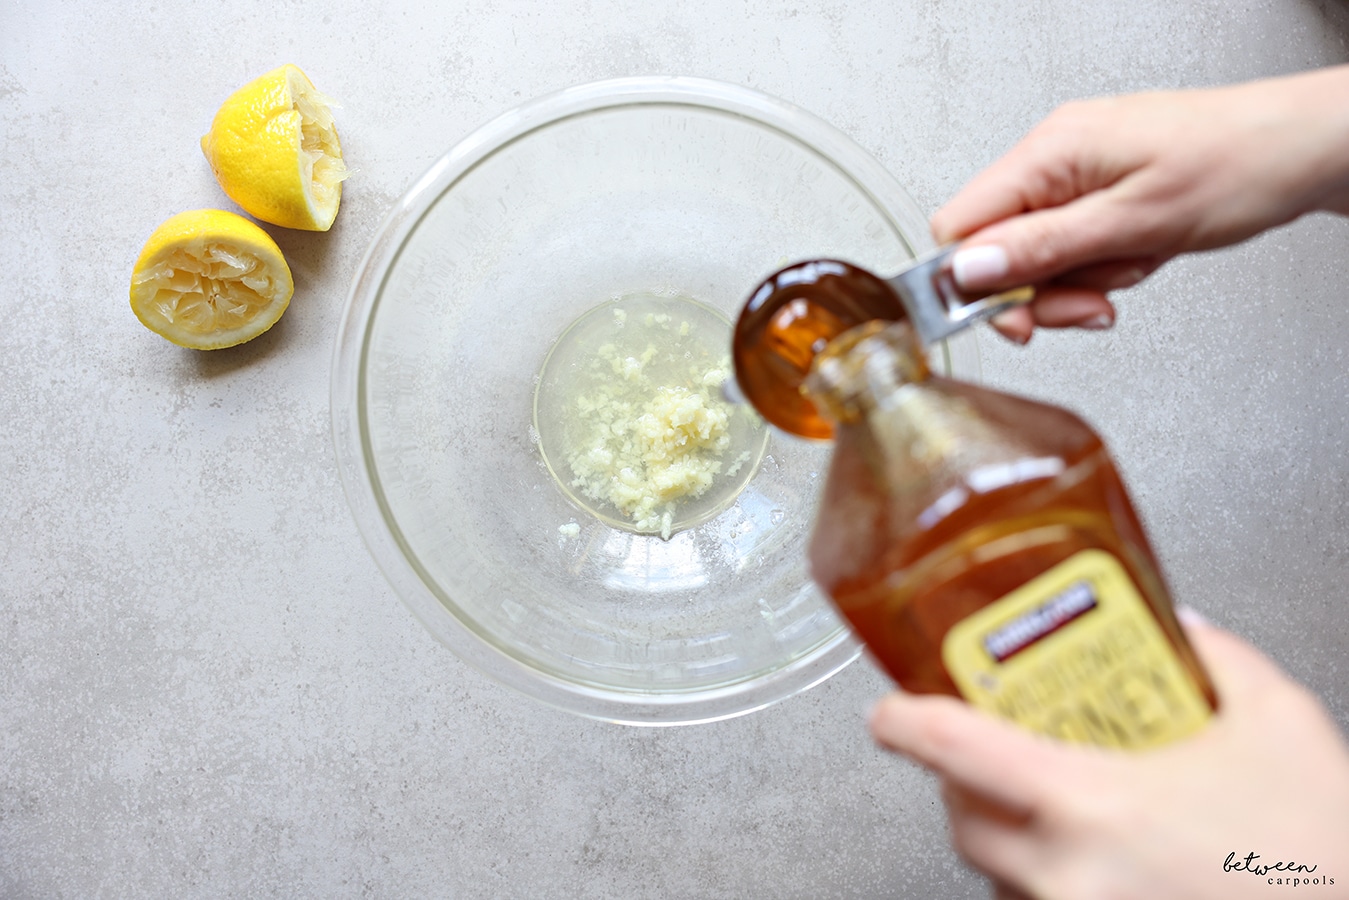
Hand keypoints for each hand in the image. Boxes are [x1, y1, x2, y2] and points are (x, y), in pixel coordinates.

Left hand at [869, 614, 1348, 898]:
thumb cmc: (1323, 857)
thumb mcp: (1280, 726)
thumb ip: (1218, 660)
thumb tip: (1183, 629)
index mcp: (1091, 805)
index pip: (954, 750)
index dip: (905, 721)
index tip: (887, 709)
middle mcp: (1067, 875)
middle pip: (961, 813)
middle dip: (964, 774)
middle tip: (991, 742)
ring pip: (993, 870)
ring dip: (1002, 829)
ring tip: (1052, 799)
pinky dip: (1040, 878)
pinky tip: (1088, 857)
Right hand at [933, 66, 1348, 342]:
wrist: (1302, 148)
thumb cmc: (1237, 165)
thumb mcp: (1131, 223)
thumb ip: (1040, 248)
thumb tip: (965, 270)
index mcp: (1048, 153)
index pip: (959, 227)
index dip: (975, 283)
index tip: (1017, 317)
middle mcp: (1053, 156)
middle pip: (997, 248)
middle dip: (1043, 289)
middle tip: (1089, 304)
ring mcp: (1076, 172)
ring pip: (1037, 254)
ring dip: (1080, 280)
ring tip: (1132, 266)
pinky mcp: (1099, 188)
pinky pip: (1072, 244)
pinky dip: (1102, 265)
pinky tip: (1139, 255)